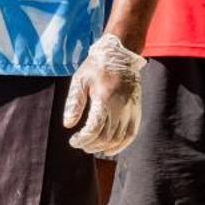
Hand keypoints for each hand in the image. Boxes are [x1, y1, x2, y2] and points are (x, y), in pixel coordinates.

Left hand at [62, 34, 145, 156]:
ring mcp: (131, 110)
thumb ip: (74, 103)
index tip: (73, 141)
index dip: (83, 139)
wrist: (121, 55)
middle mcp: (120, 106)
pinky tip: (109, 149)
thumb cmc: (96, 68)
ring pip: (119, 138)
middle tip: (80, 144)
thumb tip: (67, 124)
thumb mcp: (80, 80)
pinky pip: (131, 134)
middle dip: (91, 145)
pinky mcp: (137, 111)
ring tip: (91, 147)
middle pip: (106, 136)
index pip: (94, 128)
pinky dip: (121, 145)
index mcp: (104, 98)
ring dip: (104, 147)